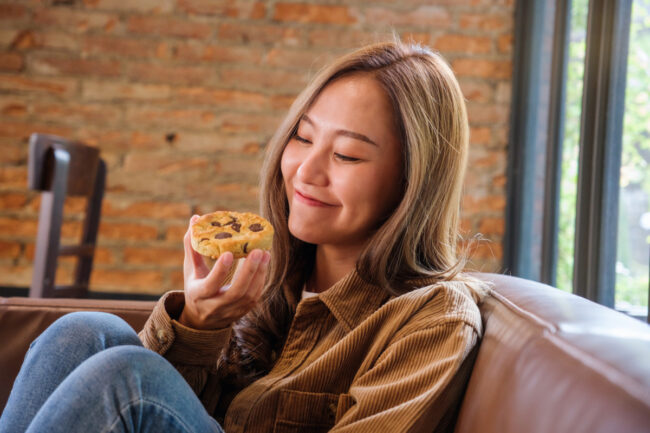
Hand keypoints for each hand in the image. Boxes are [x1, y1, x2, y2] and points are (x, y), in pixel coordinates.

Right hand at [179, 215, 270, 329]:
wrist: (202, 319)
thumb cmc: (196, 286)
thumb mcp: (191, 269)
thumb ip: (192, 245)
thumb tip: (195, 218)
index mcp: (198, 295)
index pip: (210, 285)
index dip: (220, 271)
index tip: (229, 253)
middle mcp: (215, 306)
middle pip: (235, 293)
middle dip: (248, 272)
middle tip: (257, 251)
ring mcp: (231, 311)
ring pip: (248, 295)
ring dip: (259, 274)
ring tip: (264, 253)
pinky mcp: (243, 311)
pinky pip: (255, 296)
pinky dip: (261, 279)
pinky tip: (264, 262)